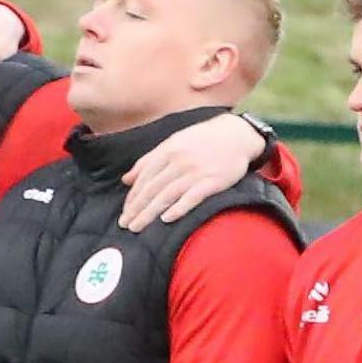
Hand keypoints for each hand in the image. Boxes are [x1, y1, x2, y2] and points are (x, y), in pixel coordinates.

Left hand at [120, 114, 267, 230]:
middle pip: (152, 188)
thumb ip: (149, 161)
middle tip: (126, 224)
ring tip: (138, 226)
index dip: (132, 197)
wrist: (237, 135)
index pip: (144, 178)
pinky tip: (167, 219)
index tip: (124, 213)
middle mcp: (178, 161)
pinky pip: (193, 197)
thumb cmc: (204, 140)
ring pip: (167, 194)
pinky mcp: (213, 181)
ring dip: (150, 212)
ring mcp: (195, 171)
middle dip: (136, 208)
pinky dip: (179, 208)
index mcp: (166, 151)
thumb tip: (126, 179)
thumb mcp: (173, 144)